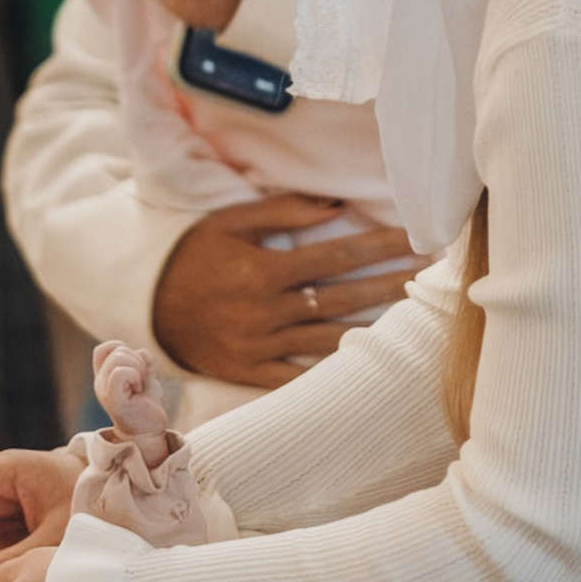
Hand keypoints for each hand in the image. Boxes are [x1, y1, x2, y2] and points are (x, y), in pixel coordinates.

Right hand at [150, 193, 419, 387]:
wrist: (146, 304)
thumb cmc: (193, 254)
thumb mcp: (230, 222)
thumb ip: (284, 211)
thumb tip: (337, 204)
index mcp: (263, 272)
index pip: (336, 256)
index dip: (380, 247)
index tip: (416, 239)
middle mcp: (266, 313)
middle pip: (345, 298)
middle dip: (393, 284)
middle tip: (434, 274)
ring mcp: (261, 348)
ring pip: (333, 339)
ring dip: (377, 326)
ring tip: (417, 315)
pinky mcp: (253, 373)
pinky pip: (302, 376)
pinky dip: (336, 371)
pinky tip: (371, 364)